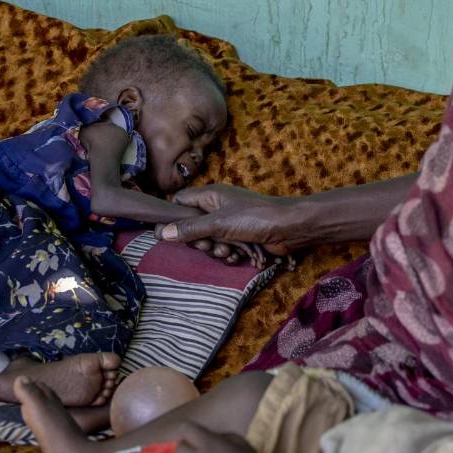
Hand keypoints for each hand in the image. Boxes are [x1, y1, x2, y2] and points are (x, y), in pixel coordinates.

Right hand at [156, 185, 312, 260]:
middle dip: (200, 240)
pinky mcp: (240, 237)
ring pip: (209, 240)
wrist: (290, 229)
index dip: (176, 218)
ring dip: (217, 250)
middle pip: (193, 226)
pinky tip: (239, 256)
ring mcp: (229, 223)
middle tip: (208, 245)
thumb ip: (190, 228)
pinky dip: (230, 254)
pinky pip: (225, 248)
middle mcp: (218, 207)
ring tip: (229, 251)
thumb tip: (162, 233)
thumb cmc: (255, 218)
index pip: (180, 202)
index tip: (175, 233)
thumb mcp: (218, 223)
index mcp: (210, 195)